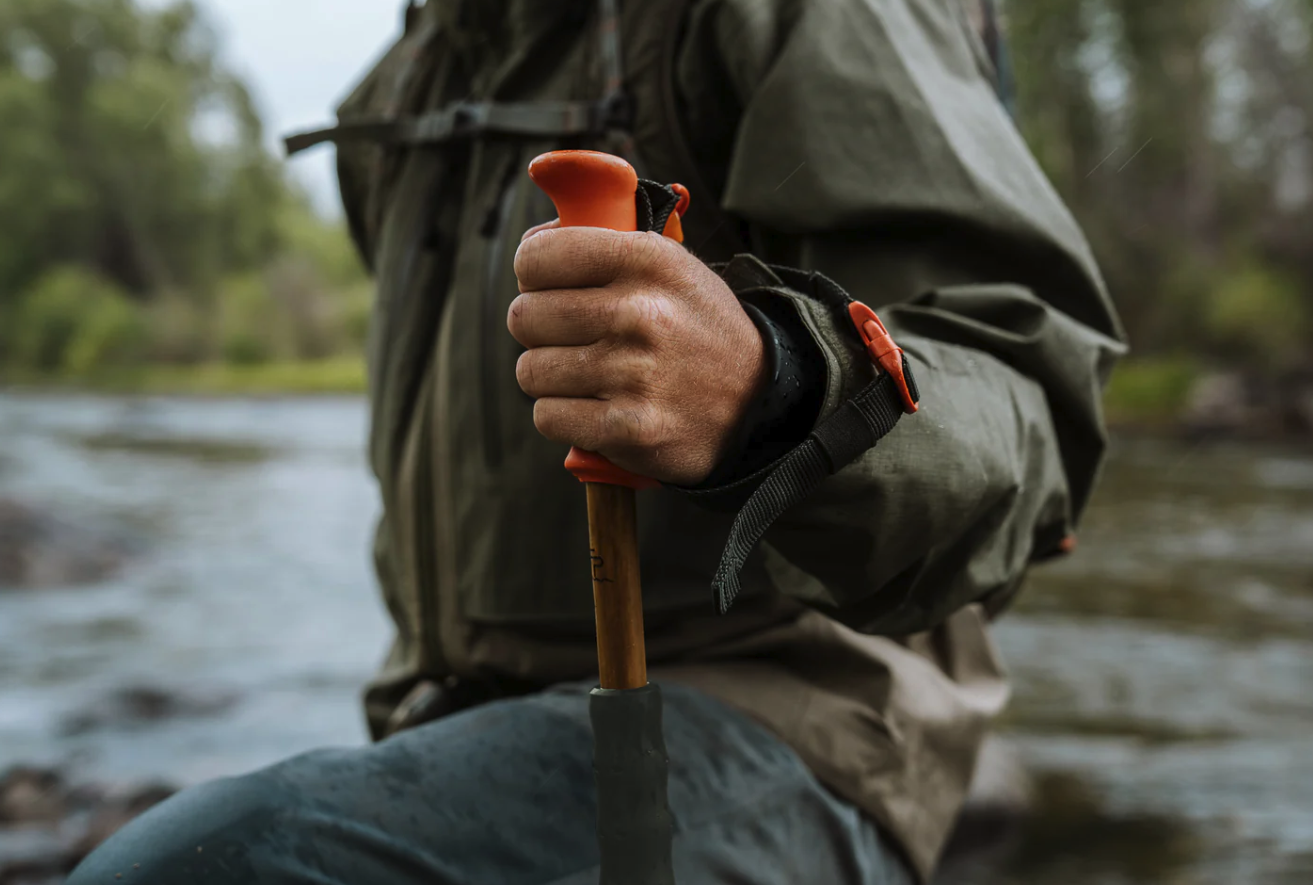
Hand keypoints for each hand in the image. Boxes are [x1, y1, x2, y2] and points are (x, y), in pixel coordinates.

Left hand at [509, 225, 765, 485]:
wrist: (757, 398)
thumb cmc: (695, 327)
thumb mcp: (669, 265)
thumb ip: (603, 246)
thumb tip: (529, 250)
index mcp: (647, 259)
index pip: (536, 257)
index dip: (532, 275)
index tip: (548, 287)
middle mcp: (641, 312)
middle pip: (524, 317)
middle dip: (538, 330)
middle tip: (570, 338)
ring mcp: (635, 373)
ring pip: (530, 371)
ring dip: (550, 378)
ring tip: (588, 376)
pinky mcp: (630, 428)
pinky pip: (547, 417)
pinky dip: (563, 417)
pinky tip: (593, 408)